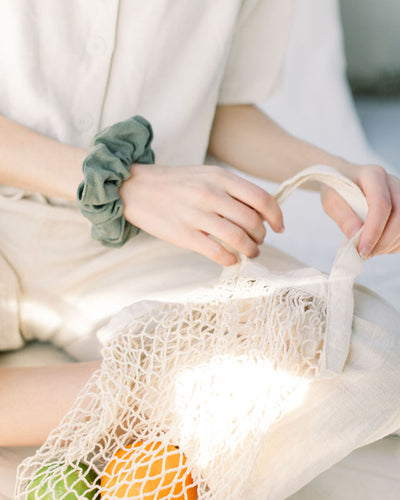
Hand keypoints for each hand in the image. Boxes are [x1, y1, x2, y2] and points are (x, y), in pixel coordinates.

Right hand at [119, 164, 283, 265]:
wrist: (135, 188)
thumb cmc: (175, 183)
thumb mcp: (206, 175)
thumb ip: (232, 189)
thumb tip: (259, 213)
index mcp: (220, 177)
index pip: (261, 199)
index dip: (276, 216)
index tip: (279, 228)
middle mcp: (211, 194)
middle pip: (252, 222)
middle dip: (261, 237)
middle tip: (258, 242)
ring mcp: (196, 215)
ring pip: (238, 239)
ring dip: (250, 251)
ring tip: (249, 253)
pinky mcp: (183, 235)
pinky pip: (217, 252)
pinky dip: (231, 259)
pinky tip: (231, 260)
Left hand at [321, 164, 399, 257]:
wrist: (344, 179)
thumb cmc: (337, 188)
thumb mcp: (331, 200)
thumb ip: (344, 217)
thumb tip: (356, 238)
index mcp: (373, 176)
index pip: (381, 205)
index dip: (373, 231)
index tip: (362, 249)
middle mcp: (392, 183)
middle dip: (384, 241)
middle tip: (365, 254)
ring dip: (390, 244)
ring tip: (369, 250)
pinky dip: (394, 243)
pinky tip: (379, 246)